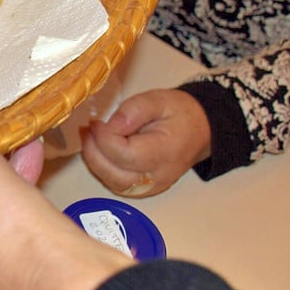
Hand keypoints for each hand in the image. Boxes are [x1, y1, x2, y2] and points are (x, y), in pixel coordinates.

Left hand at [82, 89, 211, 196]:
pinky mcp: (143, 189)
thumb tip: (109, 127)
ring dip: (95, 161)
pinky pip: (116, 184)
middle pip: (114, 175)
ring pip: (112, 183)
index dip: (103, 139)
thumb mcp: (157, 100)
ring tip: (91, 138)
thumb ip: (132, 111)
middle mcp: (158, 177)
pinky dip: (103, 169)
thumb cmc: (179, 114)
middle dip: (94, 151)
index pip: (124, 155)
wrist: (200, 129)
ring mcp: (151, 187)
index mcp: (165, 153)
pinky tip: (99, 150)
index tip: (97, 123)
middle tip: (89, 130)